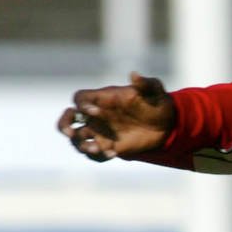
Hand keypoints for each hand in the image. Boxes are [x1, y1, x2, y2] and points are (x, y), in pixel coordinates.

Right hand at [57, 71, 176, 159]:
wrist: (167, 126)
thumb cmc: (157, 104)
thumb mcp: (155, 92)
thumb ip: (146, 84)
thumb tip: (134, 75)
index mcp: (103, 99)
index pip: (80, 99)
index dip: (82, 105)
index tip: (96, 113)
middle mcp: (96, 116)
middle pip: (67, 119)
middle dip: (64, 125)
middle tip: (70, 133)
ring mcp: (101, 132)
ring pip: (78, 139)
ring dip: (81, 145)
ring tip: (96, 149)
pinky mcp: (109, 147)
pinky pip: (96, 154)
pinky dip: (99, 156)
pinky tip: (113, 154)